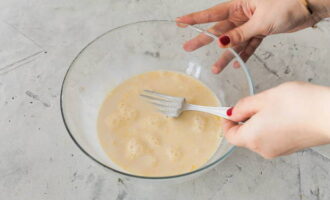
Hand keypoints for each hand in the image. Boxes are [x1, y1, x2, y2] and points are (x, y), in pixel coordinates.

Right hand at [176, 0, 328, 73]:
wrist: (309, 8)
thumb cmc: (288, 4)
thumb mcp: (260, 21)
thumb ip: (240, 34)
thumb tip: (221, 43)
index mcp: (239, 5)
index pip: (212, 14)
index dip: (195, 19)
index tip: (180, 23)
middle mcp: (242, 14)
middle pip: (219, 30)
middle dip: (204, 40)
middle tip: (188, 47)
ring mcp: (251, 24)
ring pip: (234, 42)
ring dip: (226, 56)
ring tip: (215, 68)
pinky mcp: (260, 32)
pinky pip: (248, 46)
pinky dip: (244, 55)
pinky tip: (237, 64)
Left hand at [223, 82, 329, 157]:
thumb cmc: (299, 105)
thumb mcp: (264, 98)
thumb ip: (243, 106)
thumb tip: (231, 113)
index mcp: (252, 138)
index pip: (229, 135)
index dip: (226, 123)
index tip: (228, 111)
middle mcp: (263, 149)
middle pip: (244, 137)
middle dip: (244, 120)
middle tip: (252, 104)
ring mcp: (278, 150)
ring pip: (258, 136)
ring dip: (258, 122)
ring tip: (271, 107)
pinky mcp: (290, 148)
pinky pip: (271, 138)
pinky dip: (270, 127)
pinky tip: (282, 114)